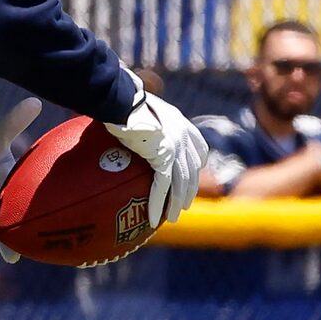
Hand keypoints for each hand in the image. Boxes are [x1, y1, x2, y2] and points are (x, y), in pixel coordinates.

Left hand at [0, 93, 41, 271]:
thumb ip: (14, 122)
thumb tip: (36, 101)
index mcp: (17, 183)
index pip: (38, 197)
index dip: (51, 207)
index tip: (68, 216)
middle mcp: (8, 202)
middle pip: (26, 222)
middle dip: (34, 235)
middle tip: (48, 246)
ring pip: (6, 236)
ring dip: (9, 247)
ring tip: (14, 258)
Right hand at [108, 87, 210, 230]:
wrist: (123, 101)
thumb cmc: (122, 102)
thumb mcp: (137, 111)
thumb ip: (140, 123)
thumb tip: (122, 126)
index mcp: (179, 123)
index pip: (199, 147)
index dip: (198, 163)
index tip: (193, 173)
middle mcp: (183, 136)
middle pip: (192, 170)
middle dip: (189, 190)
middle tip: (183, 204)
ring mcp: (176, 148)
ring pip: (181, 184)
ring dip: (176, 203)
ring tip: (172, 218)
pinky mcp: (164, 158)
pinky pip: (163, 187)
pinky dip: (159, 204)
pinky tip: (155, 218)